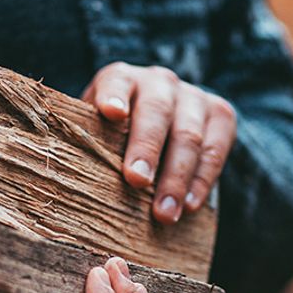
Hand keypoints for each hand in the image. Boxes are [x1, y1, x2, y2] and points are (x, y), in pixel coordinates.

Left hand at [82, 63, 236, 223]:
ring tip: (164, 213)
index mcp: (122, 78)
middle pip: (156, 112)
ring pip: (188, 135)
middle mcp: (159, 82)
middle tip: (136, 180)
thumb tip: (71, 185)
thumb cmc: (118, 135)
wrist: (167, 123)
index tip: (111, 113)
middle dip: (146, 148)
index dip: (114, 95)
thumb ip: (91, 144)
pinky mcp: (220, 115)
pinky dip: (202, 181)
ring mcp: (193, 96)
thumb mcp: (100, 131)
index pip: (117, 81)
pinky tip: (190, 205)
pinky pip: (215, 150)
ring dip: (176, 177)